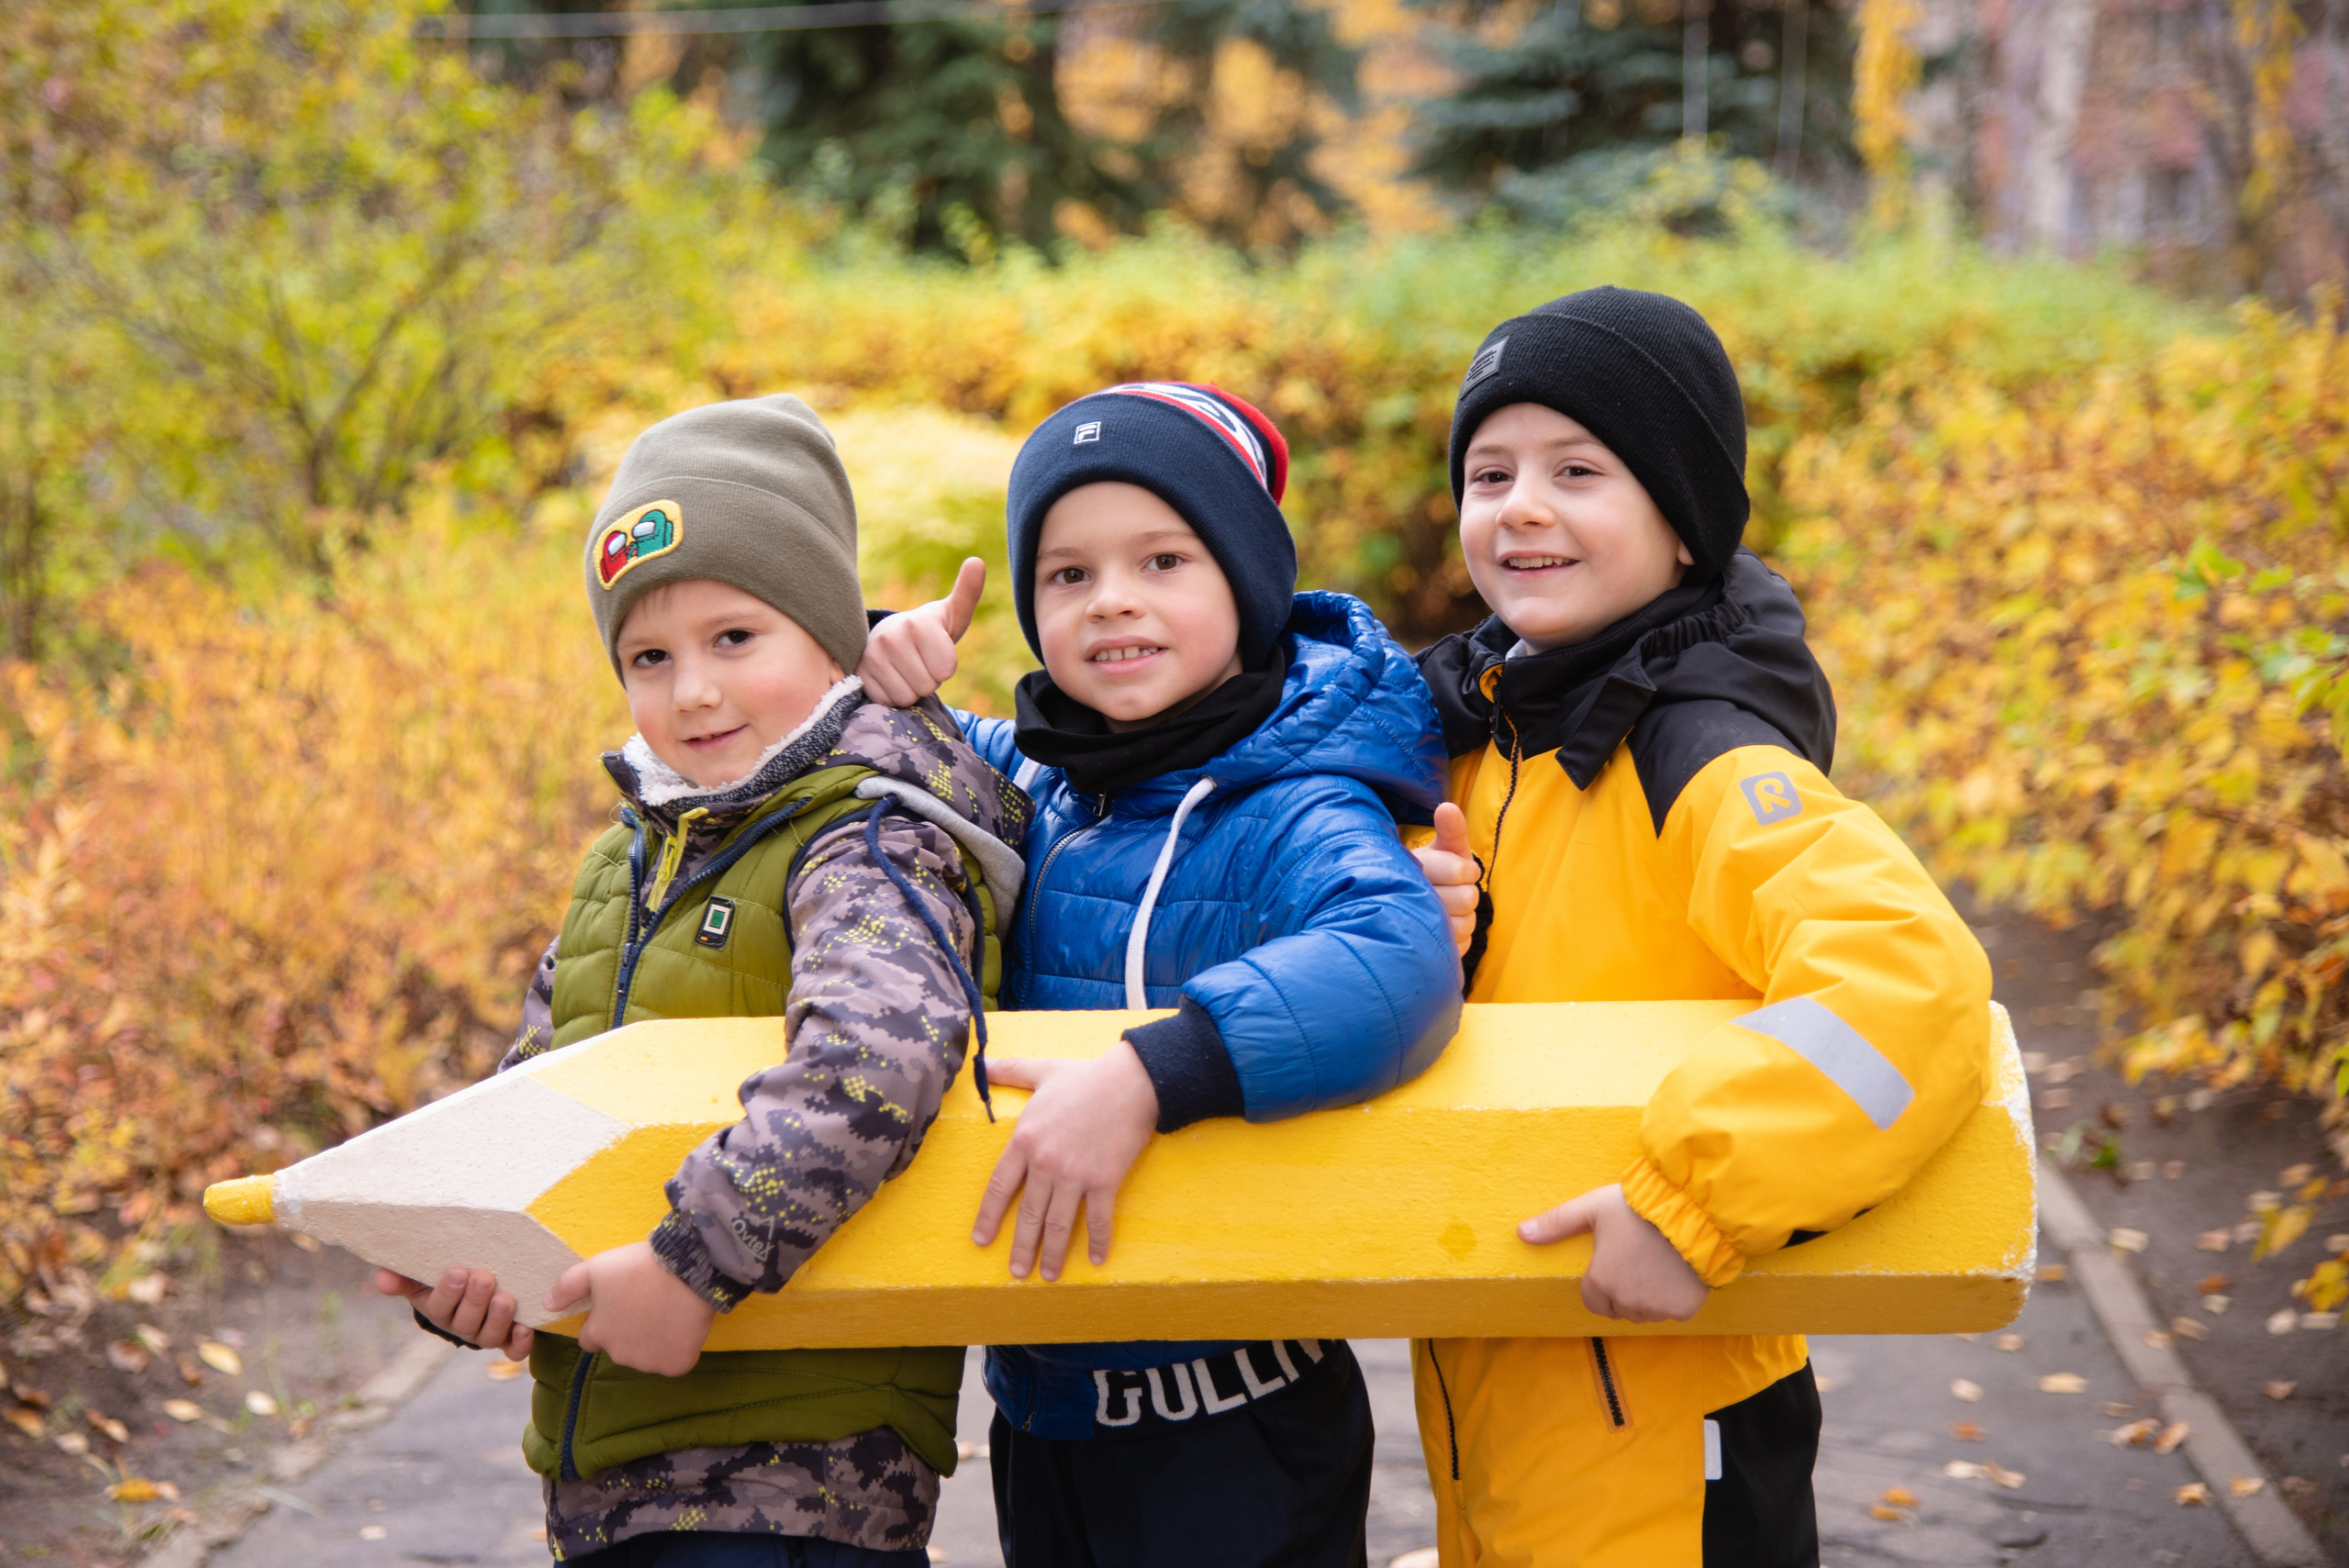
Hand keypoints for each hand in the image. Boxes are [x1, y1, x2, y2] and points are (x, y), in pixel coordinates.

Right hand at [373, 1266, 533, 1360]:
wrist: (474, 1289)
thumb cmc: (446, 1278)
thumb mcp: (424, 1276)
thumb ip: (403, 1276)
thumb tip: (382, 1278)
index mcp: (439, 1311)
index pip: (439, 1307)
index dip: (448, 1292)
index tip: (459, 1271)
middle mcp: (462, 1327)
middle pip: (466, 1322)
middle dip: (475, 1300)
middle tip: (484, 1277)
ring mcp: (486, 1335)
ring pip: (490, 1336)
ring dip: (498, 1318)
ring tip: (505, 1298)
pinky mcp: (510, 1340)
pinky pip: (514, 1350)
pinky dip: (520, 1343)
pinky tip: (527, 1328)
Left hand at [543, 1241, 715, 1375]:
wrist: (689, 1268)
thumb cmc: (639, 1266)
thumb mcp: (597, 1268)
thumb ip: (567, 1287)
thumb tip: (546, 1305)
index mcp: (599, 1334)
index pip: (591, 1339)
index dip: (604, 1322)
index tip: (621, 1305)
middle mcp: (620, 1355)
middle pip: (619, 1348)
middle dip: (628, 1332)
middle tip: (646, 1305)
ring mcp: (650, 1363)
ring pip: (646, 1356)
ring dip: (652, 1341)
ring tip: (666, 1311)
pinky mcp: (676, 1365)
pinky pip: (673, 1362)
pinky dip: (677, 1348)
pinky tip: (682, 1325)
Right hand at [858, 556, 984, 705]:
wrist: (889, 638)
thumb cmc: (930, 631)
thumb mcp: (952, 614)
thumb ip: (967, 592)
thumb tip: (978, 561)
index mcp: (917, 623)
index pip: (946, 670)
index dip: (945, 666)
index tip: (936, 652)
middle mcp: (890, 637)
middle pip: (927, 686)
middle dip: (929, 679)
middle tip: (920, 662)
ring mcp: (871, 657)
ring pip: (907, 697)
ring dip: (911, 690)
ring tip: (905, 669)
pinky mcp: (859, 675)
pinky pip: (888, 702)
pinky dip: (893, 696)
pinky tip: (890, 678)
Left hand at [972, 1042, 1159, 1280]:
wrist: (1130, 1081)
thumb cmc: (1085, 1077)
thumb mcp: (1042, 1071)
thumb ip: (1010, 1072)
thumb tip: (983, 1064)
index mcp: (1024, 1140)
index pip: (998, 1187)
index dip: (988, 1217)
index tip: (982, 1240)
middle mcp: (1045, 1163)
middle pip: (1027, 1214)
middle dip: (1021, 1247)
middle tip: (1016, 1271)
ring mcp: (1074, 1175)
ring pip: (1058, 1223)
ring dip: (1052, 1253)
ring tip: (1048, 1275)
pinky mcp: (1104, 1180)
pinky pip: (1098, 1219)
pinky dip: (1097, 1241)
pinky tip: (1096, 1259)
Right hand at [1413, 802, 1478, 955]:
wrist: (1411, 905)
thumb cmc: (1438, 871)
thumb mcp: (1445, 848)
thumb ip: (1452, 830)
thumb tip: (1447, 807)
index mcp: (1417, 868)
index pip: (1462, 871)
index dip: (1466, 870)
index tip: (1459, 870)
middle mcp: (1410, 895)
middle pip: (1468, 899)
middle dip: (1466, 894)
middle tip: (1453, 890)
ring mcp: (1414, 926)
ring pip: (1464, 925)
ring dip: (1463, 919)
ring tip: (1447, 911)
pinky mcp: (1424, 950)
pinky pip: (1458, 946)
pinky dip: (1456, 939)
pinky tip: (1443, 929)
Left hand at [1519, 1183, 1710, 1323]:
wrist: (1692, 1211)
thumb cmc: (1638, 1207)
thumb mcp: (1593, 1208)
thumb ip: (1557, 1222)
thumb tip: (1521, 1233)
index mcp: (1600, 1281)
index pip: (1593, 1301)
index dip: (1600, 1282)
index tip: (1614, 1262)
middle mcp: (1626, 1301)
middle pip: (1619, 1308)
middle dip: (1623, 1291)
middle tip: (1637, 1260)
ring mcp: (1656, 1308)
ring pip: (1645, 1313)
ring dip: (1648, 1298)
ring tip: (1658, 1264)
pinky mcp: (1683, 1310)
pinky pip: (1673, 1312)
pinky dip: (1675, 1298)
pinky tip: (1678, 1271)